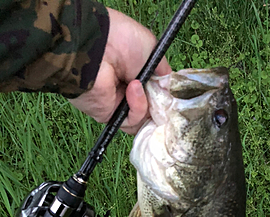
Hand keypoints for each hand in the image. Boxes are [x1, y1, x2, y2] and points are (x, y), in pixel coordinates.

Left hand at [69, 8, 170, 134]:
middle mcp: (126, 91)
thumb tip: (169, 90)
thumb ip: (163, 72)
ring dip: (147, 105)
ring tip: (139, 85)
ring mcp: (118, 105)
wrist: (97, 47)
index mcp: (136, 75)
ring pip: (143, 120)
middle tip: (162, 96)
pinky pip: (131, 121)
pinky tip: (133, 89)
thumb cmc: (122, 41)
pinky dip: (137, 108)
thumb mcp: (152, 51)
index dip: (164, 98)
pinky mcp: (109, 116)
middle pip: (151, 111)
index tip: (172, 96)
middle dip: (159, 106)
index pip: (155, 95)